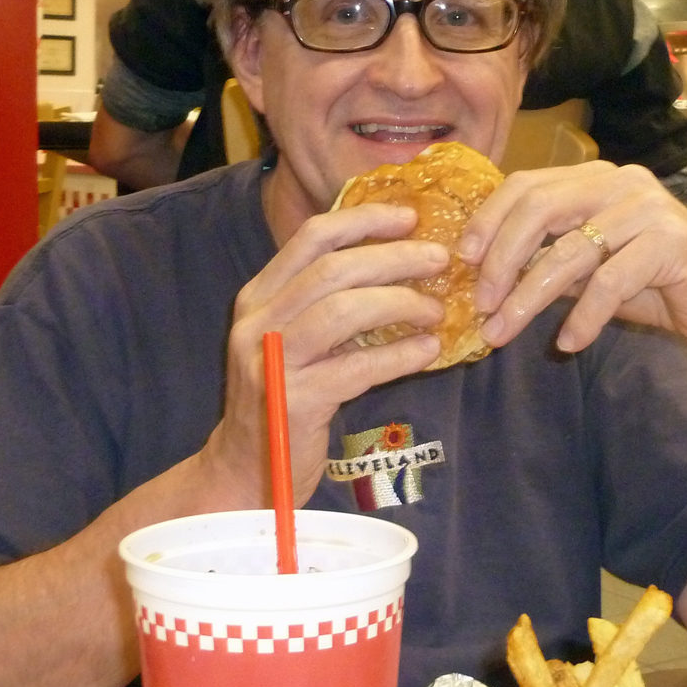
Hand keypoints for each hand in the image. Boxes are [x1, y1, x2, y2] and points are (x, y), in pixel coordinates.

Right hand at [205, 203, 447, 504]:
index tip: (409, 217)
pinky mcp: (292, 402)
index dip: (364, 220)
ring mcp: (272, 361)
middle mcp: (257, 322)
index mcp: (257, 296)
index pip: (311, 238)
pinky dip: (399, 355)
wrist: (247, 470)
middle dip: (393, 258)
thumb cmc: (283, 399)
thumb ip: (326, 304)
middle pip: (332, 270)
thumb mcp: (292, 340)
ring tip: (436, 310)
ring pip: (342, 311)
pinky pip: (356, 368)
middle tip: (439, 260)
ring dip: (399, 304)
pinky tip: (428, 352)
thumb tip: (398, 266)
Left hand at [457, 162, 686, 356]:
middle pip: (539, 209)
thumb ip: (547, 261)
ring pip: (570, 250)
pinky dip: (583, 317)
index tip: (464, 261)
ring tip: (504, 333)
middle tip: (481, 304)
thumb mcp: (589, 271)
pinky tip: (568, 343)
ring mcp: (648, 209)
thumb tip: (485, 278)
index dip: (489, 220)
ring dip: (528, 297)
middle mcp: (620, 182)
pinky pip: (610, 282)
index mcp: (596, 178)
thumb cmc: (653, 286)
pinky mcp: (670, 244)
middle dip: (501, 260)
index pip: (527, 185)